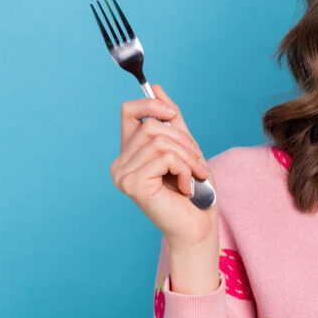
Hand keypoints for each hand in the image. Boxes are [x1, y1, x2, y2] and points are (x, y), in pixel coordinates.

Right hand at [109, 83, 216, 249]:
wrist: (197, 229)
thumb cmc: (195, 194)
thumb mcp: (186, 150)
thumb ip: (172, 122)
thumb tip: (157, 88)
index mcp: (129, 154)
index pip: (128, 111)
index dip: (151, 104)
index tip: (173, 114)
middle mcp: (119, 164)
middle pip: (151, 125)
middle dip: (183, 140)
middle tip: (197, 162)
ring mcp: (122, 175)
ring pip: (160, 140)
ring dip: (188, 157)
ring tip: (196, 176)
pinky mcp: (133, 185)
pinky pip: (164, 157)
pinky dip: (184, 169)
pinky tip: (187, 188)